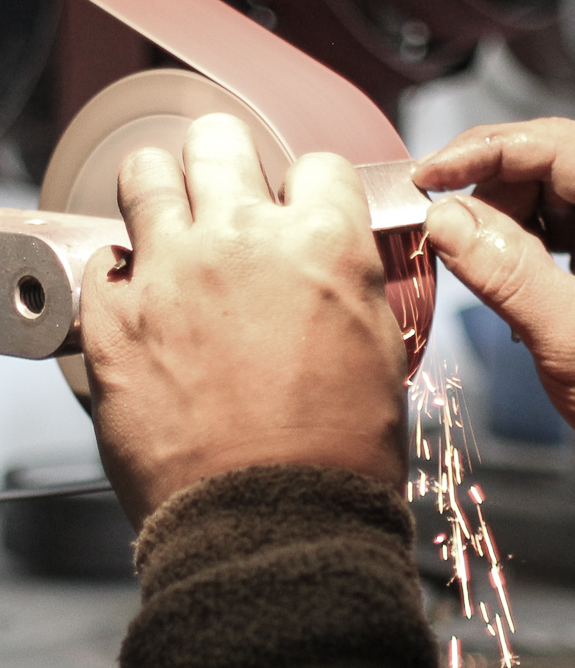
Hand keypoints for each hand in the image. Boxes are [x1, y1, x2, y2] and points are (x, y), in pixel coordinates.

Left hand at [81, 114, 407, 529]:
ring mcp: (170, 275)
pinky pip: (102, 261)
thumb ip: (347, 285)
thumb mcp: (379, 352)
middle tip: (226, 193)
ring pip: (146, 174)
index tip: (300, 210)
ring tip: (168, 220)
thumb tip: (332, 267)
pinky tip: (140, 303)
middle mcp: (242, 241)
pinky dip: (119, 276)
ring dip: (161, 191)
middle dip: (226, 162)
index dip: (310, 190)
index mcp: (323, 245)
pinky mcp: (111, 320)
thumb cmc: (335, 457)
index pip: (316, 165)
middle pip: (220, 140)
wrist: (272, 527)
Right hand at [414, 119, 574, 491]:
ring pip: (546, 186)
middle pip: (546, 158)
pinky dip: (523, 239)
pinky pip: (560, 216)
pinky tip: (506, 276)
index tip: (422, 177)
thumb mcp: (570, 338)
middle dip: (486, 189)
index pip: (552, 144)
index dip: (479, 153)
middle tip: (436, 227)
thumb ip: (503, 271)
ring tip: (475, 266)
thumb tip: (440, 218)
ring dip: (502, 218)